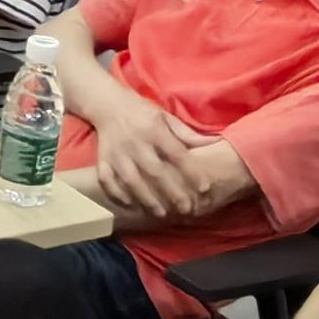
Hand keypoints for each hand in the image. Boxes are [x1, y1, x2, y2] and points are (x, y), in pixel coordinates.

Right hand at [90, 109, 208, 220]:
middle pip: (154, 171)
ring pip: (131, 180)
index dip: (191, 172)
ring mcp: (117, 153)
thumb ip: (188, 134)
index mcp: (154, 130)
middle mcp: (135, 143)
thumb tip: (216, 143)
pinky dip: (117, 194)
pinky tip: (130, 205)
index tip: (204, 188)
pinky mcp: (102, 160)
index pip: (176, 154)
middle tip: (186, 209)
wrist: (107, 104)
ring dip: (146, 198)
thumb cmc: (142, 113)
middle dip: (171, 192)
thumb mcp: (166, 117)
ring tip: (161, 213)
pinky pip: (107, 181)